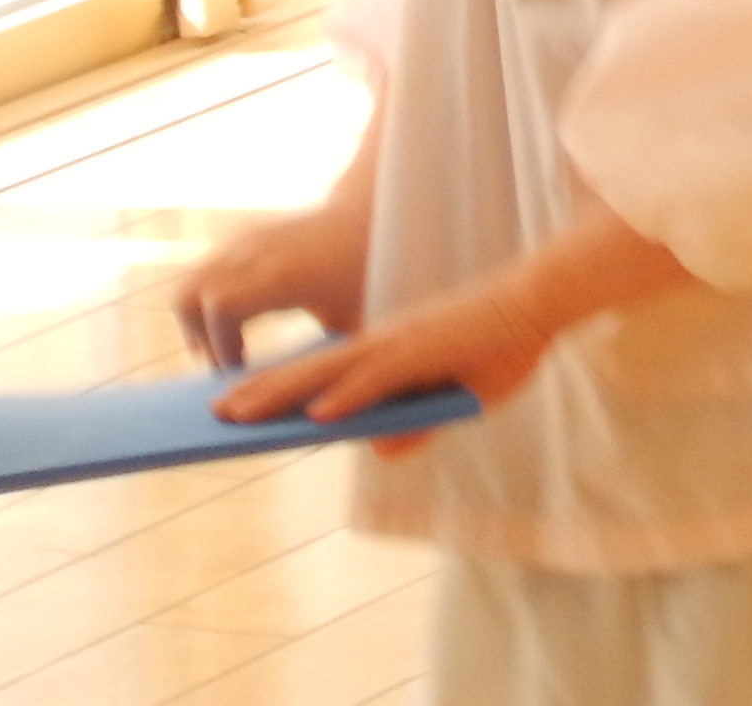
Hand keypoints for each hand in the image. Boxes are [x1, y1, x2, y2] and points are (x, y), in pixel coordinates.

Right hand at [173, 193, 375, 375]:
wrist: (368, 215)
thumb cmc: (368, 278)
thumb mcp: (353, 325)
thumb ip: (328, 366)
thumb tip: (316, 415)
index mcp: (283, 275)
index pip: (220, 307)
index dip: (219, 346)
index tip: (239, 373)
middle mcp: (254, 252)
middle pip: (187, 298)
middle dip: (197, 339)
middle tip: (228, 366)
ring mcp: (242, 240)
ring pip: (187, 287)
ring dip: (197, 323)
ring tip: (231, 348)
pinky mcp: (236, 238)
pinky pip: (200, 276)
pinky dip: (205, 305)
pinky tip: (238, 325)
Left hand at [210, 268, 563, 447]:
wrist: (541, 301)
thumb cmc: (503, 346)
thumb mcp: (460, 399)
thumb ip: (417, 425)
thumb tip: (378, 449)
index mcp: (387, 353)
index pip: (321, 373)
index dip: (278, 389)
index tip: (239, 405)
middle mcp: (383, 345)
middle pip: (309, 371)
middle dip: (258, 393)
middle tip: (210, 414)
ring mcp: (402, 345)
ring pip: (328, 373)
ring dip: (281, 393)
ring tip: (235, 414)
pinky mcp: (425, 350)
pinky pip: (377, 379)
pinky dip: (346, 397)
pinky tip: (315, 415)